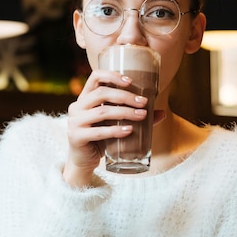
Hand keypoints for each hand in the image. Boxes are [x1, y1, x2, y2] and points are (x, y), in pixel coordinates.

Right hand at [63, 69, 147, 186]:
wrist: (83, 160)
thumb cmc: (101, 138)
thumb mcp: (114, 123)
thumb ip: (133, 115)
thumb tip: (162, 113)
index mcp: (85, 98)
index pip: (95, 77)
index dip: (112, 76)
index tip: (131, 81)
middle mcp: (77, 106)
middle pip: (101, 94)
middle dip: (125, 96)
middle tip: (143, 102)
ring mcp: (75, 122)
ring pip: (102, 112)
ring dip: (124, 112)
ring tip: (141, 116)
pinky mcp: (76, 137)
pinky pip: (98, 132)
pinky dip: (115, 131)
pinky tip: (129, 131)